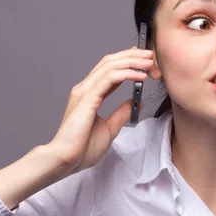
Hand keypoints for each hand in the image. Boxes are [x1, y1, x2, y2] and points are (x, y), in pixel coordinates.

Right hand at [48, 47, 153, 174]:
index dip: (126, 61)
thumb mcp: (109, 128)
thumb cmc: (82, 148)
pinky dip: (127, 73)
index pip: (109, 70)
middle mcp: (85, 89)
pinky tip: (140, 75)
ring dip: (132, 61)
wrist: (66, 160)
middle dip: (131, 56)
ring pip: (110, 66)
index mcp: (89, 95)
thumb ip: (121, 113)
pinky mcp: (87, 98)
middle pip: (110, 63)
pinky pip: (110, 78)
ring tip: (149, 61)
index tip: (143, 60)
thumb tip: (136, 102)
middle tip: (150, 55)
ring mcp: (84, 92)